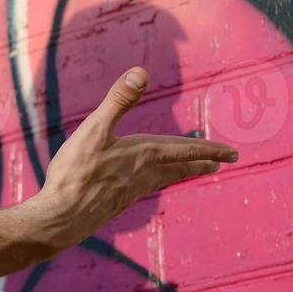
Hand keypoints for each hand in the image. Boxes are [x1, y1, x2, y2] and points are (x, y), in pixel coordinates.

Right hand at [25, 66, 239, 251]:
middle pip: (180, 166)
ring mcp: (131, 191)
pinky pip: (147, 187)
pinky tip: (150, 182)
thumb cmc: (75, 174)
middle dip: (202, 161)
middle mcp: (143, 175)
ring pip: (165, 178)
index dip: (210, 149)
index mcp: (143, 155)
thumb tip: (141, 72)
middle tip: (224, 161)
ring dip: (183, 171)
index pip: (185, 151)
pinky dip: (159, 180)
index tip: (232, 153)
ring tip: (197, 170)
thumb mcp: (94, 129)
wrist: (60, 219)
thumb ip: (118, 100)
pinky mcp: (117, 202)